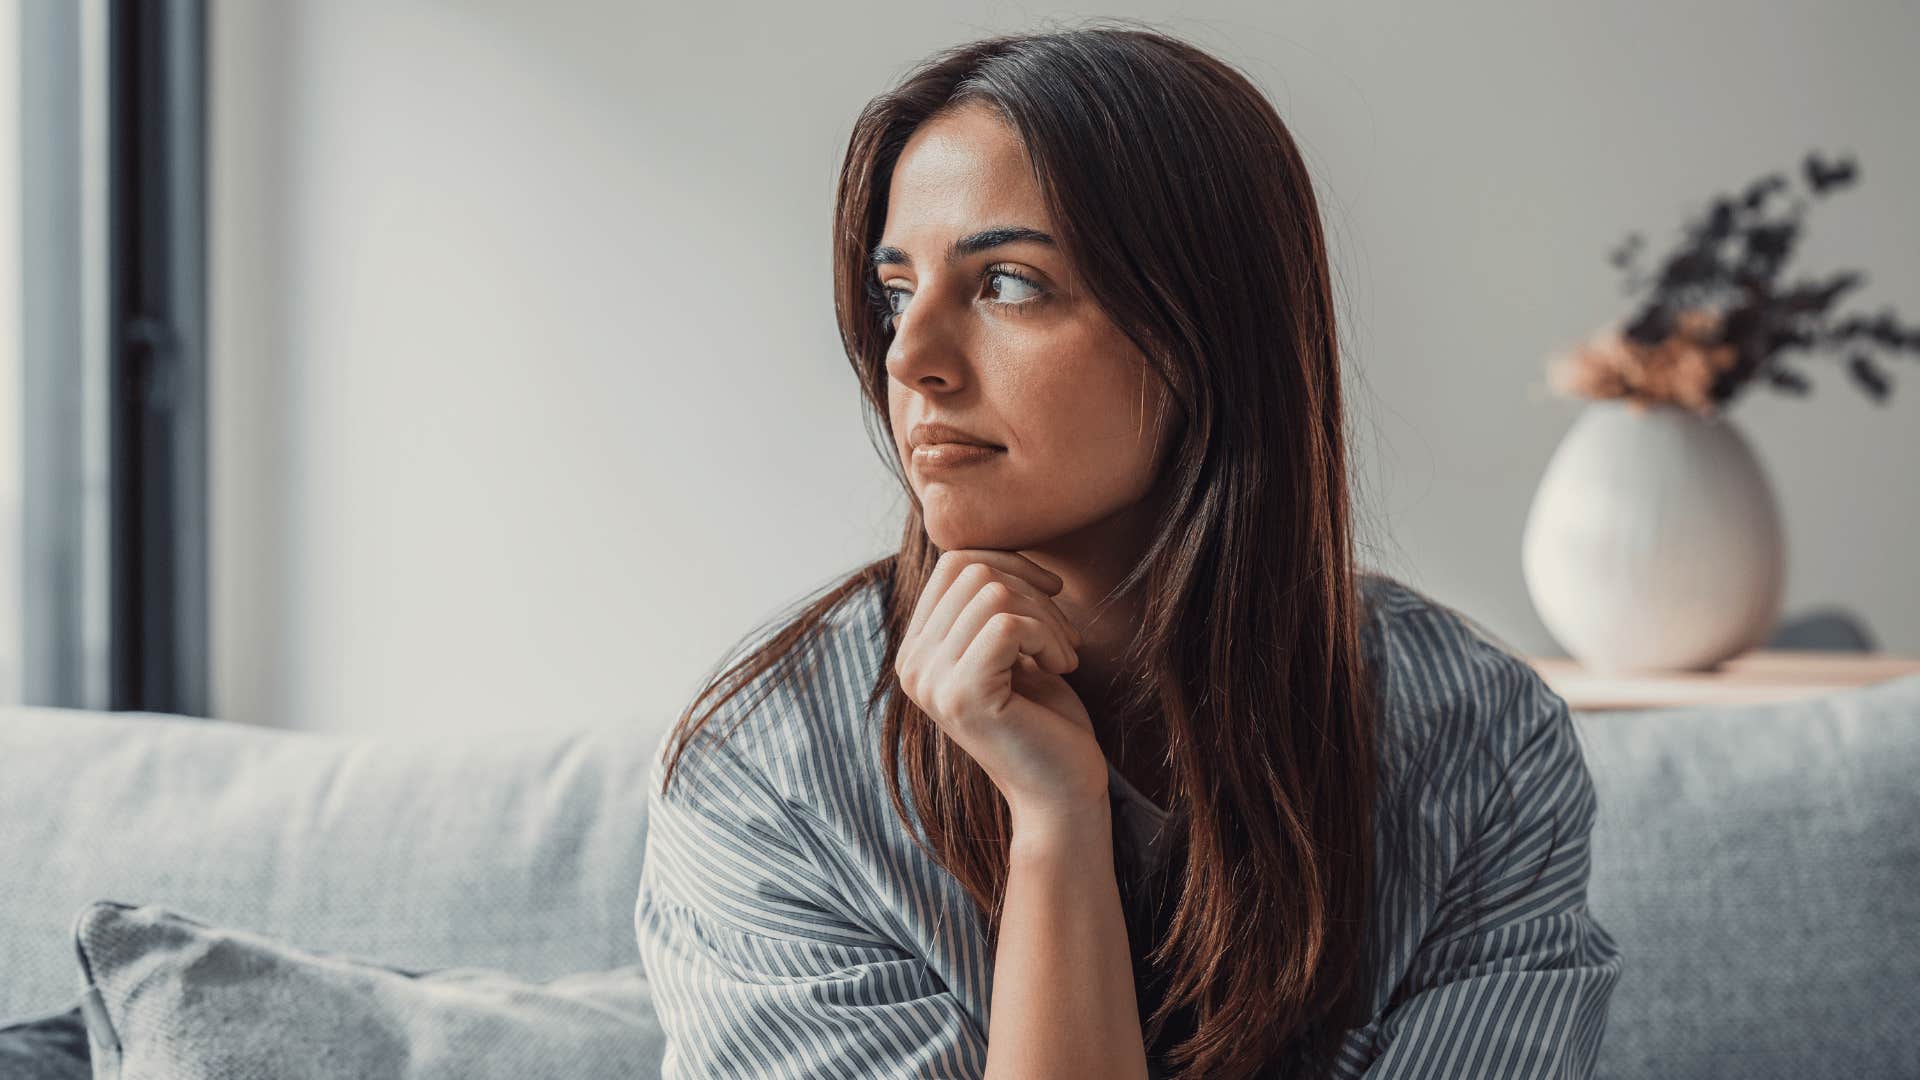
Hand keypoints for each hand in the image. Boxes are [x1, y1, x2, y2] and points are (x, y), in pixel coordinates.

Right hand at [895, 550, 1111, 824]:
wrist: (1062, 793)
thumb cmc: (1047, 719)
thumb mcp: (1011, 649)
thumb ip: (991, 603)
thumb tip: (993, 548)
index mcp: (918, 650)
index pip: (954, 562)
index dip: (1012, 563)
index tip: (1050, 593)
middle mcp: (912, 665)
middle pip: (972, 570)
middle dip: (1033, 592)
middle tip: (1062, 638)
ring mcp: (931, 682)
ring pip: (993, 593)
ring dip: (1046, 619)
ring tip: (1062, 657)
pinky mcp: (962, 697)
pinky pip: (1007, 624)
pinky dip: (1048, 638)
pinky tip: (1060, 669)